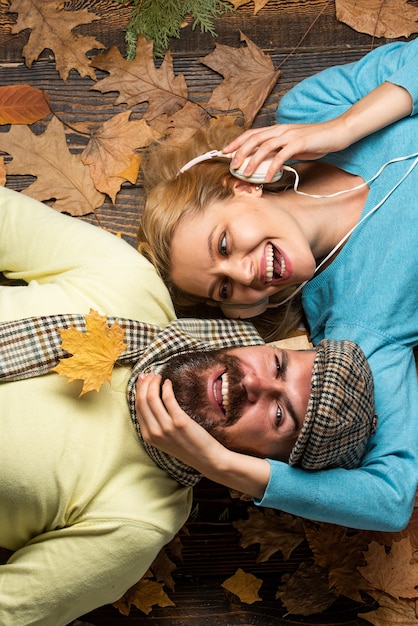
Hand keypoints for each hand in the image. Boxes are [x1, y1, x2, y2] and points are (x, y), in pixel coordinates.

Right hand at [136, 373, 270, 498]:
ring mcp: (166, 427)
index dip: (139, 391)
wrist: (207, 459)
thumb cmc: (188, 447)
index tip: (143, 380)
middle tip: (150, 374)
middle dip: (144, 384)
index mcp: (148, 436)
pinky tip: (169, 382)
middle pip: (142, 400)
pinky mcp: (179, 421)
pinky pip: (168, 398)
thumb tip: (149, 401)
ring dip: (154, 383)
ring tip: (159, 376)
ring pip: (152, 397)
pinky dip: (166, 387)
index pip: (137, 407)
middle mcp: (154, 432)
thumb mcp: (165, 439)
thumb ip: (155, 424)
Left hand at [223, 120, 350, 181]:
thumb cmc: (316, 140)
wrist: (337, 132)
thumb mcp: (293, 145)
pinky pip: (281, 156)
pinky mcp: (299, 143)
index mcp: (278, 129)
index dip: (237, 141)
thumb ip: (279, 151)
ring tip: (245, 173)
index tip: (225, 151)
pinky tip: (267, 178)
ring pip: (265, 146)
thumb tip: (267, 163)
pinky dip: (272, 168)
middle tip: (231, 165)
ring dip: (253, 160)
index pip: (252, 133)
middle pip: (254, 138)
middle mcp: (281, 130)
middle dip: (240, 152)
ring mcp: (290, 135)